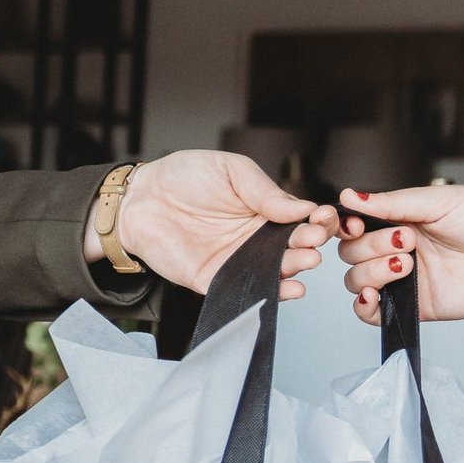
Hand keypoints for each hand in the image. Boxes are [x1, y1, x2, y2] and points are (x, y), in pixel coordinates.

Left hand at [99, 151, 339, 297]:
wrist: (138, 197)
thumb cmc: (182, 177)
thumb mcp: (232, 170)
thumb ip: (266, 191)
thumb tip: (304, 207)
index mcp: (265, 210)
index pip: (302, 219)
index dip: (318, 220)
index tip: (324, 218)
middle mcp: (255, 238)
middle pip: (294, 247)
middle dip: (309, 245)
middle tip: (313, 240)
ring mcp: (237, 260)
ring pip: (276, 270)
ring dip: (295, 268)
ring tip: (306, 260)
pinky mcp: (215, 279)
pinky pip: (245, 289)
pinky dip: (270, 292)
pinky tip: (288, 287)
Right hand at [336, 184, 463, 324]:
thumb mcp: (439, 201)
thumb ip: (391, 203)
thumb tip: (348, 197)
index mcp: (401, 221)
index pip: (354, 227)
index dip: (346, 227)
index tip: (355, 225)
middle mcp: (398, 250)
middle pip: (351, 254)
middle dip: (370, 246)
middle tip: (407, 240)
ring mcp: (406, 279)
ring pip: (357, 281)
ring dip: (371, 271)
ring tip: (406, 263)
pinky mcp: (416, 306)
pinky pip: (373, 314)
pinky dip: (363, 307)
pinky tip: (374, 295)